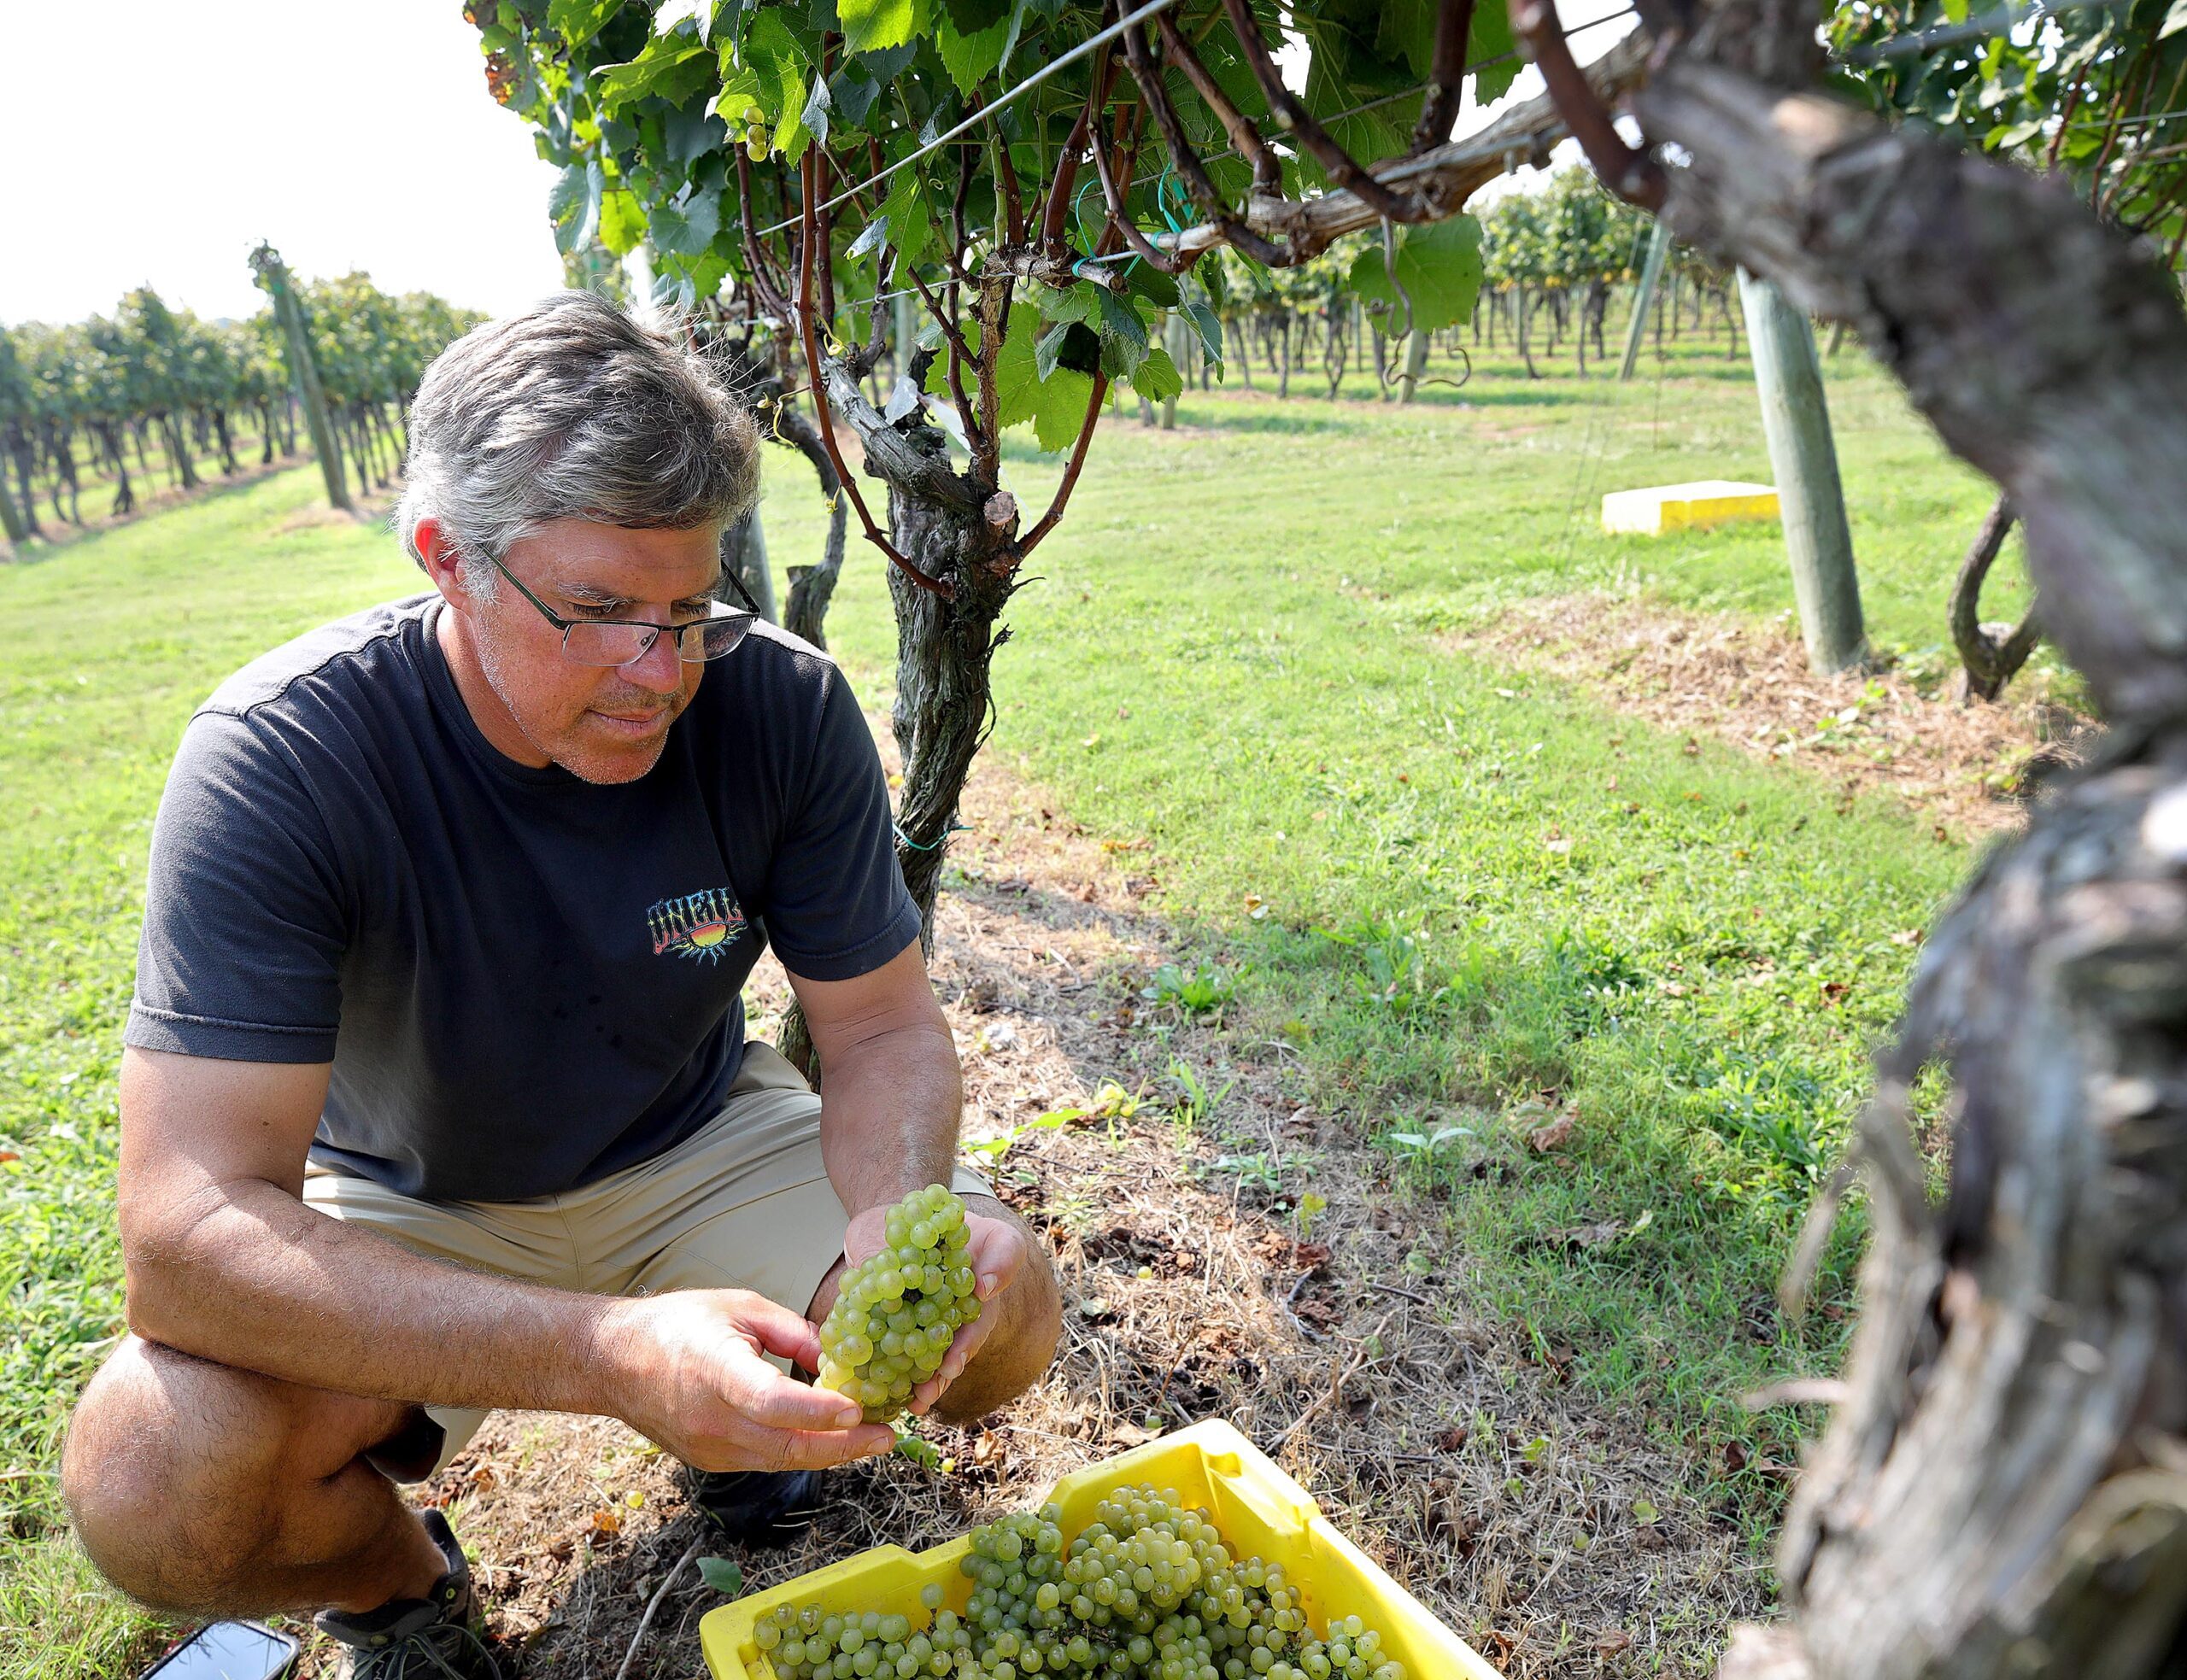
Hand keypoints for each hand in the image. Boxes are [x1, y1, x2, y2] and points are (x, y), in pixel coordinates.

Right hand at [592, 1289, 897, 1472]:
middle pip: (787, 1446)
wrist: (613, 1362)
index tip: (856, 1407)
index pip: (770, 1401)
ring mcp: (709, 1448)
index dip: (816, 1409)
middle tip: (887, 1435)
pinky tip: (828, 1438)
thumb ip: (793, 1334)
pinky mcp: (709, 1462)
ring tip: (870, 1437)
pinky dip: (800, 1452)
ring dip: (830, 1453)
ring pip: (781, 1462)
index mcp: (716, 1370)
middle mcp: (711, 1419)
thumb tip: (841, 1358)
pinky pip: (765, 1462)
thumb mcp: (740, 1308)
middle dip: (845, 1446)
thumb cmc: (678, 1325)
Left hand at [839, 1201, 1028, 1417]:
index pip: (970, 1335)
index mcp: (970, 1311)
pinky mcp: (878, 1315)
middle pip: (938, 1356)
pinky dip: (867, 1354)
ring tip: (897, 1398)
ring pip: (907, 1356)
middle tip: (923, 1396)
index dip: (961, 1351)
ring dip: (903, 1378)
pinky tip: (859, 1375)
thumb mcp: (995, 1235)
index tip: (951, 1365)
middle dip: (932, 1379)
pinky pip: (874, 1337)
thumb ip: (1004, 1257)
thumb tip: (986, 1288)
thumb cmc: (961, 1229)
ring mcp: (909, 1322)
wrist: (907, 1216)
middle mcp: (941, 1323)